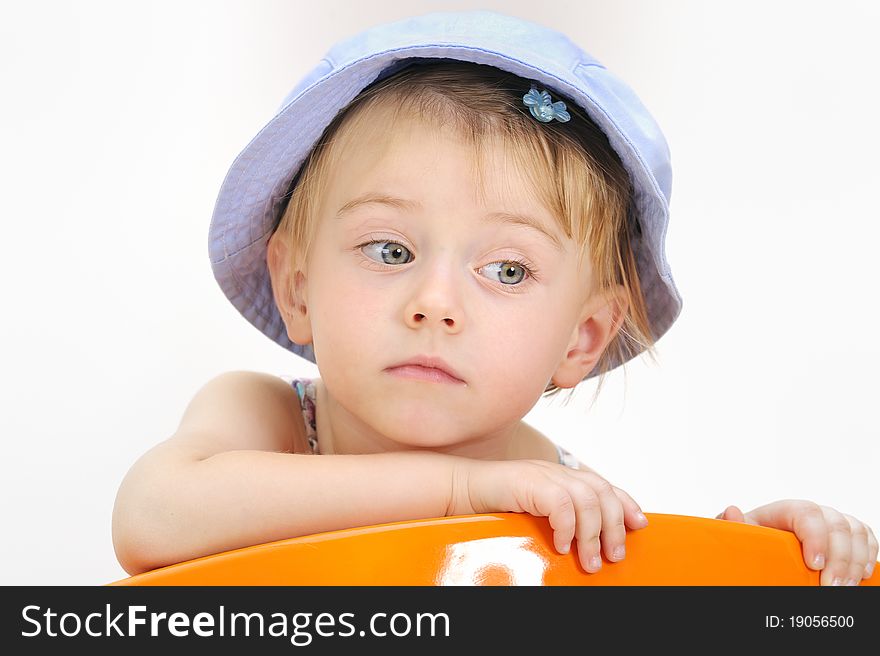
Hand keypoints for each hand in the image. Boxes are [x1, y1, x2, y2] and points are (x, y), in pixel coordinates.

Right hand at [449, 458, 648, 572]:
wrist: (461, 490)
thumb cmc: (495, 505)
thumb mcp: (535, 512)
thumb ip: (559, 517)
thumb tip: (584, 544)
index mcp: (561, 476)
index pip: (604, 486)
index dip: (625, 503)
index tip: (639, 524)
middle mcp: (557, 472)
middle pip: (602, 493)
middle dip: (614, 527)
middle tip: (613, 556)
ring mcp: (543, 474)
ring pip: (587, 500)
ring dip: (592, 535)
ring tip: (589, 561)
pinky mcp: (529, 481)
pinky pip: (560, 504)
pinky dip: (566, 527)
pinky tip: (560, 545)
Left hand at [716, 500, 877, 584]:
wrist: (766, 549)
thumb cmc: (756, 541)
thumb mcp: (742, 535)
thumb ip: (734, 526)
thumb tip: (732, 512)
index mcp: (785, 510)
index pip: (807, 513)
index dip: (815, 536)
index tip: (814, 564)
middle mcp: (814, 514)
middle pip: (836, 525)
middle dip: (839, 558)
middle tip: (832, 587)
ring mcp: (832, 523)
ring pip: (855, 532)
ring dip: (855, 561)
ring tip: (845, 587)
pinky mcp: (847, 537)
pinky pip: (865, 538)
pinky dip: (867, 555)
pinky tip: (861, 576)